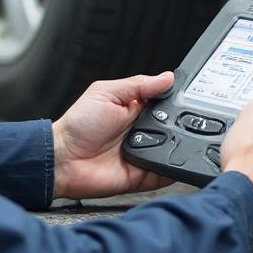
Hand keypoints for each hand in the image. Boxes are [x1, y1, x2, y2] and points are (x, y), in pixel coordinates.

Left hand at [52, 73, 176, 199]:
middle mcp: (144, 130)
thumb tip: (167, 77)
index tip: (189, 95)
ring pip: (176, 148)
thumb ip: (138, 84)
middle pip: (175, 125)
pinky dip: (174, 168)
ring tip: (165, 138)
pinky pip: (168, 173)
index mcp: (135, 108)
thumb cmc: (78, 125)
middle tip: (171, 119)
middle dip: (179, 122)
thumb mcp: (106, 93)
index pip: (165, 101)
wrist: (64, 159)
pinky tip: (171, 159)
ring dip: (177, 143)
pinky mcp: (146, 175)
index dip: (176, 98)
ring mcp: (146, 153)